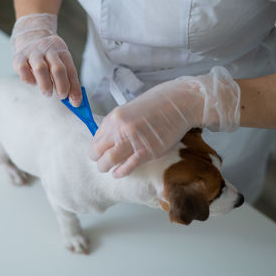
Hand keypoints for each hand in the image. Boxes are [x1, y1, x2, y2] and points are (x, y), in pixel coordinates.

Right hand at [10, 13, 81, 105]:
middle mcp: (48, 50)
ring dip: (46, 85)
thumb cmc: (50, 56)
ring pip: (40, 69)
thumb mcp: (63, 63)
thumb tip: (75, 102)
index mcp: (61, 51)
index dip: (74, 88)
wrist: (31, 36)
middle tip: (62, 96)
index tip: (75, 102)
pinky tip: (33, 82)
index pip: (71, 71)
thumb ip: (70, 82)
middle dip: (62, 86)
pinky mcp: (19, 57)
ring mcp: (32, 52)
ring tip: (48, 92)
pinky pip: (23, 70)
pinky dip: (29, 79)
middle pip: (58, 69)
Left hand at [89, 66, 239, 177]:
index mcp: (114, 117)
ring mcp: (134, 141)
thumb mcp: (129, 109)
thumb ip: (116, 124)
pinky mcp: (148, 152)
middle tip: (100, 163)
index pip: (96, 139)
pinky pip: (127, 167)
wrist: (180, 103)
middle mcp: (121, 129)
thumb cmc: (156, 104)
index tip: (98, 152)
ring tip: (107, 169)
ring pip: (109, 161)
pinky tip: (118, 173)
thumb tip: (104, 140)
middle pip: (98, 152)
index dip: (95, 148)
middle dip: (97, 160)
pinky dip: (120, 172)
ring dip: (105, 167)